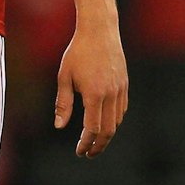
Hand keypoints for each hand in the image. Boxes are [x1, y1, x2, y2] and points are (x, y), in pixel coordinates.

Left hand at [55, 20, 127, 157]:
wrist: (100, 30)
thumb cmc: (78, 52)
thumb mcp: (64, 77)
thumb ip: (63, 103)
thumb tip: (60, 127)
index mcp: (94, 94)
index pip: (92, 128)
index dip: (86, 143)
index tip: (79, 151)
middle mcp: (111, 94)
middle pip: (109, 130)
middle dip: (98, 145)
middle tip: (88, 153)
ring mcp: (120, 89)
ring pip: (117, 121)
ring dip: (106, 134)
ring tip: (94, 141)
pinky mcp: (124, 84)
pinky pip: (122, 109)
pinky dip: (114, 120)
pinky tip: (104, 122)